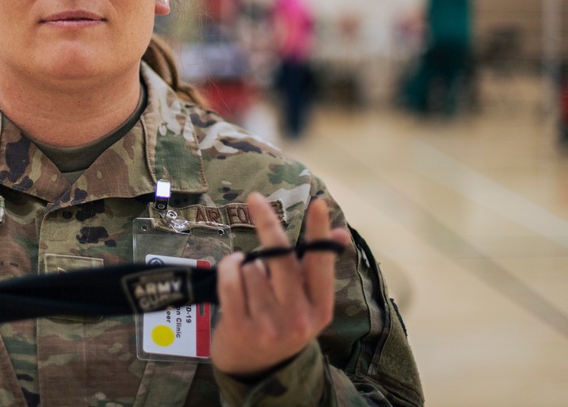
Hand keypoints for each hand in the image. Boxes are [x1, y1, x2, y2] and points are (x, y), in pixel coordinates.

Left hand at [210, 192, 350, 377]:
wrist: (256, 368)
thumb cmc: (282, 322)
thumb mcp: (307, 302)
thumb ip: (317, 268)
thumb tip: (339, 231)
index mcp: (320, 308)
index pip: (320, 263)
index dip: (318, 232)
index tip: (319, 203)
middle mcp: (298, 317)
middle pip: (281, 258)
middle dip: (267, 222)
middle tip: (255, 199)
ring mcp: (269, 324)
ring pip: (251, 267)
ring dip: (245, 263)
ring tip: (248, 278)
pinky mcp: (241, 326)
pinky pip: (231, 280)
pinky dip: (228, 268)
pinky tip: (232, 269)